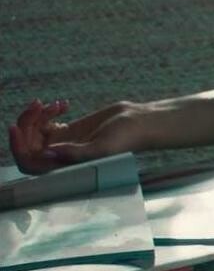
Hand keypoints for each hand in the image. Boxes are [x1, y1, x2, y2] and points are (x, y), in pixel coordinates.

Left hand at [9, 98, 146, 173]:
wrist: (141, 122)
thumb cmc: (127, 139)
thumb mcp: (103, 148)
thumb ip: (75, 154)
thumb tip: (47, 153)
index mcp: (64, 167)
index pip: (28, 162)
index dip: (17, 147)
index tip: (15, 126)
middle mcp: (59, 157)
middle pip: (27, 144)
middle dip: (27, 123)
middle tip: (40, 104)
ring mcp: (61, 143)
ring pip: (33, 132)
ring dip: (36, 115)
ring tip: (53, 103)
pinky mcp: (67, 130)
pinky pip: (44, 122)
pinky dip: (48, 111)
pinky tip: (64, 104)